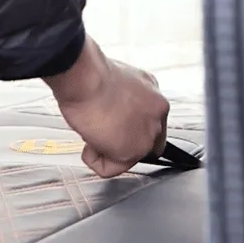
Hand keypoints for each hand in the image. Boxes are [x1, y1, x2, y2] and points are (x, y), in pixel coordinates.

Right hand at [43, 37, 168, 177]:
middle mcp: (157, 111)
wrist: (86, 76)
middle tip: (99, 130)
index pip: (147, 122)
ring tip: (91, 132)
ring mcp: (149, 131)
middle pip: (143, 142)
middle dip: (118, 142)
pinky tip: (88, 144)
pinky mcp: (134, 149)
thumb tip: (110, 113)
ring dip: (106, 150)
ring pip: (128, 157)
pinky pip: (111, 169)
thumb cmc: (90, 74)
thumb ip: (120, 100)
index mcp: (152, 92)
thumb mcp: (113, 82)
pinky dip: (95, 161)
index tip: (108, 124)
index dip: (124, 128)